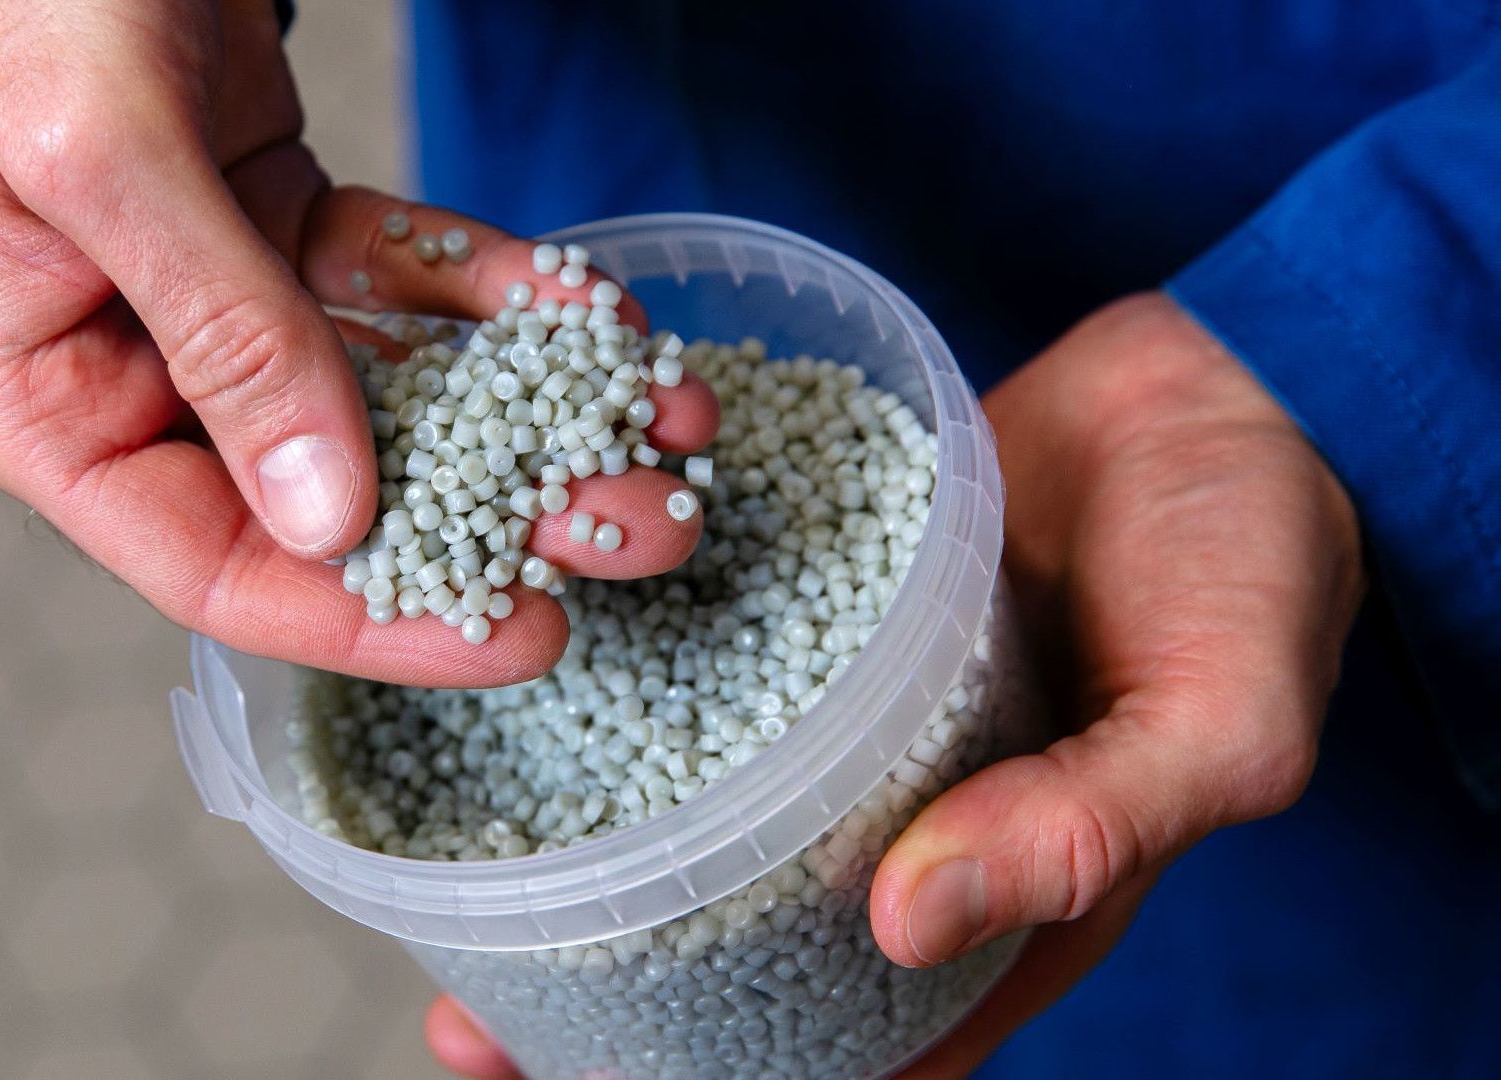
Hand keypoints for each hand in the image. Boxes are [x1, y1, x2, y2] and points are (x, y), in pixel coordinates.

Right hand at [0, 0, 718, 687]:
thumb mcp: (105, 152)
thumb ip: (220, 332)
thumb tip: (328, 515)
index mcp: (32, 398)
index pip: (208, 560)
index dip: (368, 615)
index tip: (516, 631)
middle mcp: (120, 369)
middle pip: (323, 492)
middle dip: (494, 512)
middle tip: (641, 527)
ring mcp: (204, 298)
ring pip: (386, 390)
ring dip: (528, 412)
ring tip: (663, 431)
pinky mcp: (271, 222)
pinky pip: (401, 283)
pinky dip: (495, 298)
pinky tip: (594, 317)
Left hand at [423, 293, 1363, 1076]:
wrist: (1227, 385)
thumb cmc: (1259, 564)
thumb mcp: (1218, 717)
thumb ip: (1089, 828)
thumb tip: (914, 934)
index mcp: (998, 888)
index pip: (854, 1037)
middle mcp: (898, 814)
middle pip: (736, 940)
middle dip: (604, 991)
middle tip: (468, 1023)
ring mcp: (843, 710)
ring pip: (691, 803)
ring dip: (578, 846)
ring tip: (444, 874)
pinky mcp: (808, 601)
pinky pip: (698, 664)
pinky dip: (614, 690)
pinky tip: (516, 691)